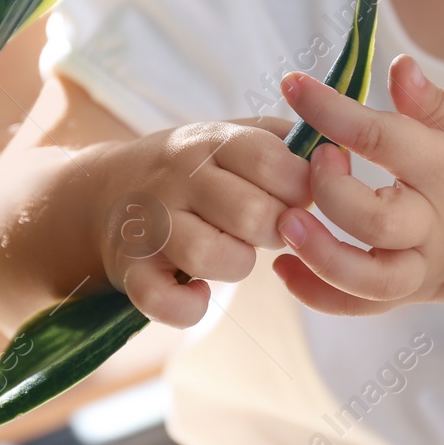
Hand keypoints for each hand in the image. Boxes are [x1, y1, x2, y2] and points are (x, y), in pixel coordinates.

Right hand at [96, 114, 306, 327]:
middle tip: (270, 231)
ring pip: (209, 255)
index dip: (300, 188)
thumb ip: (287, 143)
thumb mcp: (233, 137)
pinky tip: (199, 292)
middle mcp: (177, 178)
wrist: (104, 192)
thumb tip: (339, 159)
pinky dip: (189, 307)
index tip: (298, 199)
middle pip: (251, 213)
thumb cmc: (194, 170)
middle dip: (276, 232)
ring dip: (236, 265)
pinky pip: (164, 301)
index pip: (271, 160)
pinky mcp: (130, 269)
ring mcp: (150, 225)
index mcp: (212, 141)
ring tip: (233, 254)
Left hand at [271, 53, 443, 314]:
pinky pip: (367, 306)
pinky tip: (286, 268)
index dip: (333, 110)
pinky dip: (320, 295)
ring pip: (367, 278)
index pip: (385, 139)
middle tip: (314, 155)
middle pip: (371, 219)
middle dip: (328, 187)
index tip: (293, 84)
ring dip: (317, 253)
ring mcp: (431, 268)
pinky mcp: (423, 293)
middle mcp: (441, 226)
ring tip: (287, 220)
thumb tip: (396, 69)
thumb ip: (442, 106)